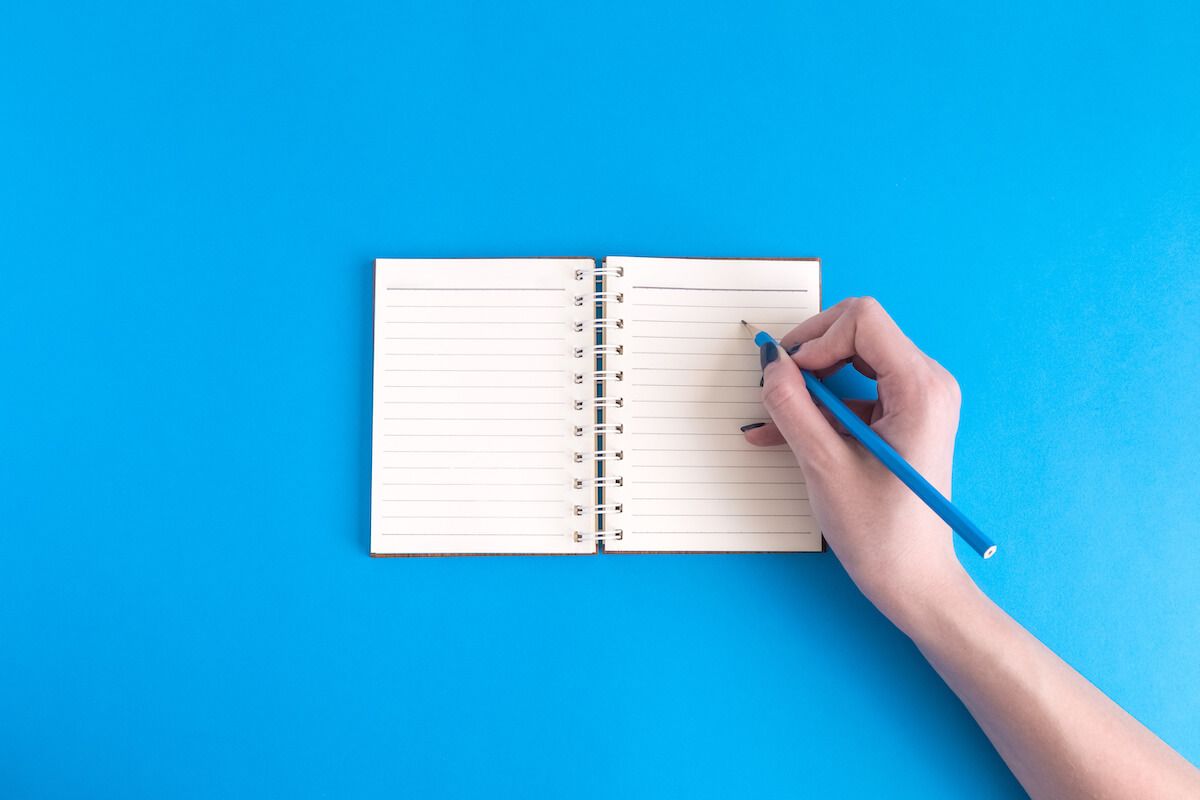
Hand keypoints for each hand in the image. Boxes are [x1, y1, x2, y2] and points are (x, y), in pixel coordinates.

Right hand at [744, 297, 967, 628]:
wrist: (915, 581)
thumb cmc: (881, 534)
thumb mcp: (824, 466)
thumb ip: (792, 408)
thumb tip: (769, 363)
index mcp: (920, 389)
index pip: (862, 319)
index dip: (815, 339)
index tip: (787, 377)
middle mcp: (927, 383)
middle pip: (858, 331)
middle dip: (809, 356)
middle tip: (774, 390)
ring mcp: (919, 399)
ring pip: (852, 359)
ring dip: (809, 384)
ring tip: (773, 419)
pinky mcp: (905, 416)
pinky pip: (856, 390)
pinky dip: (820, 406)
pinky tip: (784, 433)